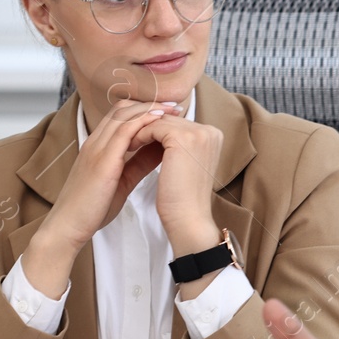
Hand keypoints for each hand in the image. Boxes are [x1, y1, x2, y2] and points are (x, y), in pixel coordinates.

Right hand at [22, 100, 181, 294]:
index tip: (169, 111)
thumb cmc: (91, 209)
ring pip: (124, 115)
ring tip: (173, 108)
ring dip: (151, 109)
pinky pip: (124, 131)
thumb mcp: (120, 181)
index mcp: (98, 146)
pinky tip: (161, 121)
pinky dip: (144, 122)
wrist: (68, 226)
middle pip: (123, 108)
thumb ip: (137, 164)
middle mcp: (95, 142)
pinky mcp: (101, 160)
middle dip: (151, 104)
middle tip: (176, 105)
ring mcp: (96, 148)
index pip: (121, 115)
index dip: (145, 109)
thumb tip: (159, 152)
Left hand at [131, 113, 224, 252]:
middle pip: (169, 119)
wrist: (187, 219)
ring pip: (159, 121)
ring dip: (140, 130)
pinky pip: (153, 127)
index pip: (178, 123)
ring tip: (126, 143)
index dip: (157, 130)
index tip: (140, 139)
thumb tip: (159, 133)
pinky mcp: (182, 138)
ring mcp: (198, 133)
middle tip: (128, 139)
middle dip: (147, 128)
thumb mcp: (184, 165)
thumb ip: (178, 146)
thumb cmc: (183, 199)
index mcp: (213, 136)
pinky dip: (139, 135)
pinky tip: (129, 146)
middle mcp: (210, 130)